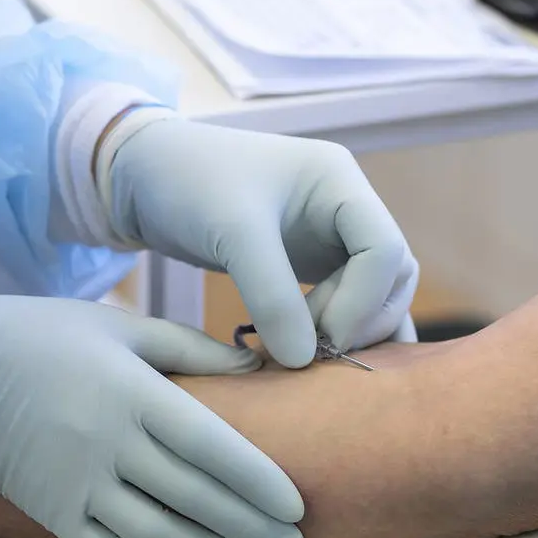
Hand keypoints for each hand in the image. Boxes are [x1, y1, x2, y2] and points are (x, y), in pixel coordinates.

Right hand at [0, 295, 305, 537]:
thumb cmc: (47, 335)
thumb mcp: (124, 325)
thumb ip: (193, 349)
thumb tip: (258, 368)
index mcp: (132, 393)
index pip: (212, 448)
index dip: (260, 483)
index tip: (297, 506)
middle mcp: (108, 445)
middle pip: (196, 500)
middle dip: (253, 530)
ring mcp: (76, 485)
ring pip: (159, 537)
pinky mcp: (50, 512)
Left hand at [109, 119, 418, 366]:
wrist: (143, 174)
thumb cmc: (187, 182)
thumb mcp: (231, 234)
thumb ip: (271, 295)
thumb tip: (305, 360)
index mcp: (339, 182)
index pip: (385, 250)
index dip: (362, 302)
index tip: (319, 337)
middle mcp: (346, 208)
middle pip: (394, 275)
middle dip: (361, 319)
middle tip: (312, 352)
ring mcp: (332, 236)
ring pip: (378, 293)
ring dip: (356, 330)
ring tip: (310, 358)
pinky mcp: (311, 263)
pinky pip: (347, 302)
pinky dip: (341, 332)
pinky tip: (316, 363)